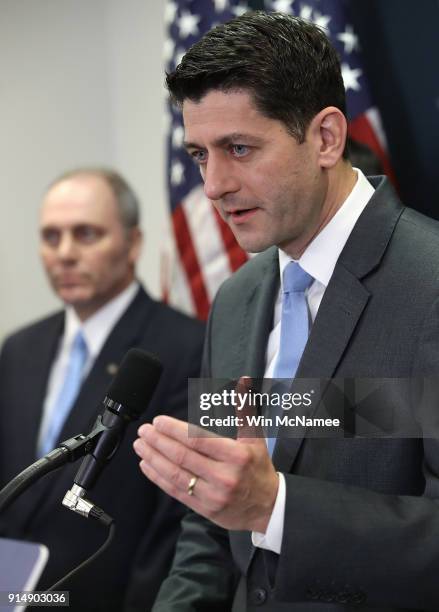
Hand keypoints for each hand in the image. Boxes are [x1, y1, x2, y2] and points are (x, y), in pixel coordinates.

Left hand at [133, 379, 278, 532]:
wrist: (268, 507)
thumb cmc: (258, 468)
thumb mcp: (255, 437)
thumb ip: (244, 408)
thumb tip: (242, 381)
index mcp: (236, 456)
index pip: (198, 440)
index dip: (175, 430)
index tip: (158, 421)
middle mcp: (224, 476)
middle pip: (183, 456)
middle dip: (159, 442)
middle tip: (144, 430)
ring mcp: (213, 495)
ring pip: (176, 474)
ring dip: (154, 458)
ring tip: (141, 445)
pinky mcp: (204, 509)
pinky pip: (175, 491)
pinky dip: (158, 477)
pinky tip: (147, 465)